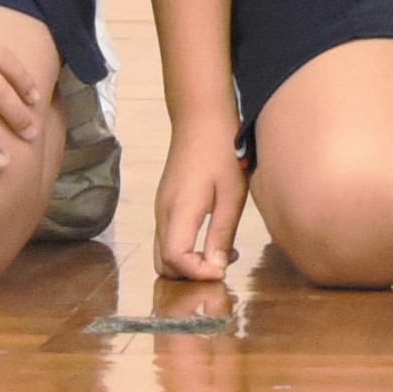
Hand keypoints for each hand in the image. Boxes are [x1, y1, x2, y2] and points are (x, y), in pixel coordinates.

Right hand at [150, 121, 248, 285]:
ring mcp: (161, 207)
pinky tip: (214, 240)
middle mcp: (162, 212)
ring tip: (223, 254)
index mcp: (179, 210)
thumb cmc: (222, 150)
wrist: (201, 116)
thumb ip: (222, 233)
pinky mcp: (166, 203)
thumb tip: (217, 268)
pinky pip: (168, 239)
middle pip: (163, 264)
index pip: (175, 259)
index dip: (197, 273)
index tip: (222, 271)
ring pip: (163, 254)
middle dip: (190, 275)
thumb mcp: (232, 193)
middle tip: (222, 268)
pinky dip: (186, 250)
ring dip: (188, 264)